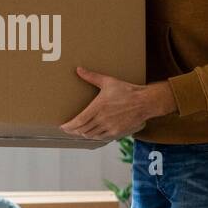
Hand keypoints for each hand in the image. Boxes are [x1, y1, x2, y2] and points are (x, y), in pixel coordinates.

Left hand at [59, 67, 176, 139]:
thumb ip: (92, 77)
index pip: (78, 121)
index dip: (68, 126)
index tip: (62, 126)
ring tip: (78, 131)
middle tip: (68, 129)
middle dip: (73, 131)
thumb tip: (78, 69)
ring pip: (91, 135)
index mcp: (98, 107)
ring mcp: (109, 127)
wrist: (144, 102)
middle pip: (82, 130)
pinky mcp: (117, 132)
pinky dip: (94, 136)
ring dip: (83, 134)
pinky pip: (101, 138)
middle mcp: (102, 119)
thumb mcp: (108, 81)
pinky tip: (92, 134)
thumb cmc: (127, 91)